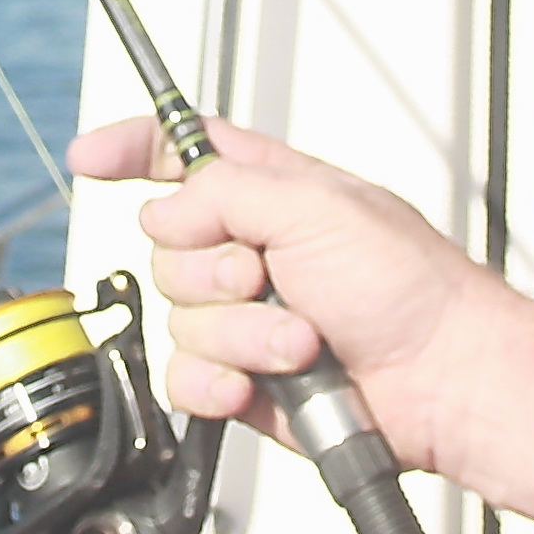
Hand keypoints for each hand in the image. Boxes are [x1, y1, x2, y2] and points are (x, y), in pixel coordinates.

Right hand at [67, 113, 513, 481]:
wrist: (441, 381)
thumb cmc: (411, 287)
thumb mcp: (318, 205)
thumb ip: (227, 192)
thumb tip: (165, 212)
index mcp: (272, 191)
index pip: (183, 153)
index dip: (133, 148)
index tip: (93, 154)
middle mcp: (253, 250)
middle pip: (167, 246)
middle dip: (215, 271)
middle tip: (270, 279)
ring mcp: (244, 318)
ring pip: (178, 318)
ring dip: (239, 335)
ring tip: (302, 341)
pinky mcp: (241, 377)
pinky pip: (184, 377)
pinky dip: (217, 381)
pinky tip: (255, 385)